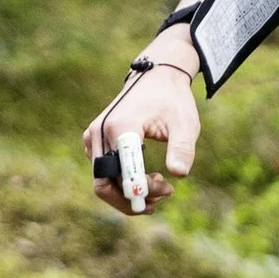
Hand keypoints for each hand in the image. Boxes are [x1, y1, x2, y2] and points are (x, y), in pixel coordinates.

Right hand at [81, 52, 200, 214]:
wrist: (155, 78)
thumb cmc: (171, 100)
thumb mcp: (185, 122)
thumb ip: (182, 148)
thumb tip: (179, 174)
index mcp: (121, 127)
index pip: (123, 174)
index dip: (143, 190)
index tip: (169, 188)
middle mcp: (100, 133)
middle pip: (105, 185)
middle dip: (133, 199)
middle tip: (163, 196)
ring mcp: (93, 137)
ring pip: (103, 182)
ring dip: (129, 193)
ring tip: (161, 186)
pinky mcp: (94, 141)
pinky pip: (103, 173)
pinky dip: (122, 183)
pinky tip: (148, 176)